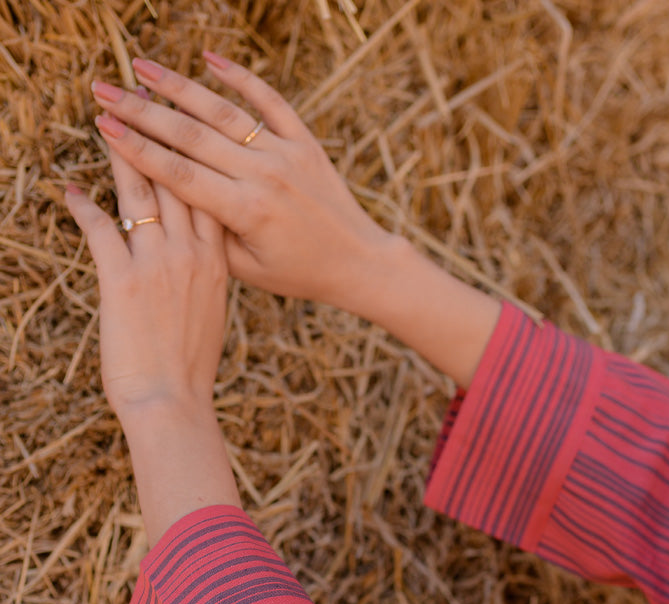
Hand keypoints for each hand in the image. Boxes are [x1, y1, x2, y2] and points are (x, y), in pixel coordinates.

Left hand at [65, 128, 227, 420]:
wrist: (174, 404)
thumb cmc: (190, 371)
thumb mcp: (210, 319)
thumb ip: (203, 283)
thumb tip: (193, 267)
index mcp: (219, 266)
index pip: (209, 195)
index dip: (196, 155)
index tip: (184, 125)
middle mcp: (194, 256)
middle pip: (177, 180)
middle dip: (159, 135)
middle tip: (142, 100)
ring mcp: (160, 265)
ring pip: (141, 192)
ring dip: (120, 153)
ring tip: (105, 122)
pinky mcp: (123, 280)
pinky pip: (101, 227)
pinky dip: (82, 206)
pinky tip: (70, 190)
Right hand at [90, 54, 396, 315]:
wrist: (358, 261)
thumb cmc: (299, 274)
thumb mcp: (247, 270)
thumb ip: (208, 236)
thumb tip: (168, 201)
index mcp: (246, 212)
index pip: (179, 174)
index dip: (138, 149)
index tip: (103, 126)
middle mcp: (265, 175)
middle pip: (191, 135)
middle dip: (142, 110)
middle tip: (103, 90)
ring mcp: (286, 153)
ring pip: (223, 111)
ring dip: (179, 85)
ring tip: (140, 67)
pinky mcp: (305, 141)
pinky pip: (269, 101)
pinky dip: (240, 77)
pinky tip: (209, 58)